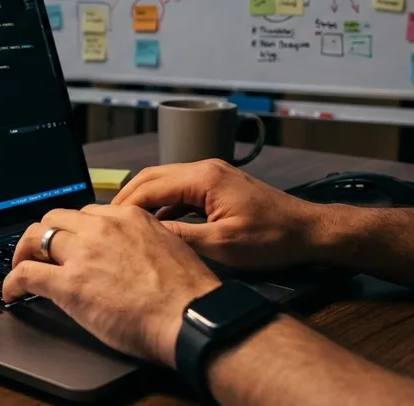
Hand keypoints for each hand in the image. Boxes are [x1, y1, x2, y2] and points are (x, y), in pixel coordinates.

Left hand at [2, 205, 220, 366]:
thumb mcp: (169, 248)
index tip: (69, 243)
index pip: (86, 213)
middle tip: (40, 253)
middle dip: (44, 235)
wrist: (190, 317)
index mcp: (129, 217)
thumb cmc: (188, 294)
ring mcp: (83, 254)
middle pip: (56, 219)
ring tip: (20, 267)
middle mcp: (102, 227)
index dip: (72, 230)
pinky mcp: (69, 283)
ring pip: (36, 237)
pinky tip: (11, 293)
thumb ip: (142, 243)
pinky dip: (12, 281)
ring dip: (24, 252)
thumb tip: (127, 256)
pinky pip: (26, 273)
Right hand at [112, 160, 328, 270]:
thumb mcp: (221, 244)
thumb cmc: (271, 238)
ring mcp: (212, 174)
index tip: (105, 223)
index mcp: (202, 178)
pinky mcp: (218, 185)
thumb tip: (145, 236)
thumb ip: (180, 237)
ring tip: (125, 225)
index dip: (124, 206)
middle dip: (127, 198)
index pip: (149, 187)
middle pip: (152, 177)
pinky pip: (180, 190)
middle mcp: (204, 168)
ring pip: (165, 182)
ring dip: (144, 201)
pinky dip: (163, 204)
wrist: (308, 231)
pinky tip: (156, 225)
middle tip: (107, 221)